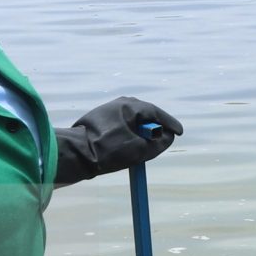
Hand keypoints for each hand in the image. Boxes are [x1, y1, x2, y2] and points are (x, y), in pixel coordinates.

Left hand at [54, 96, 181, 185]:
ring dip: (139, 130)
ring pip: (130, 119)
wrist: (76, 153)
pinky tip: (127, 143)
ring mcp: (106, 110)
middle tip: (163, 138)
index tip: (179, 133)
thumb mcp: (140, 150)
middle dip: (154, 126)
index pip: (156, 113)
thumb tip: (167, 136)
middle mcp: (119, 103)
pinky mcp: (97, 119)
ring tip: (145, 144)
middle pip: (143, 114)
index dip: (169, 124)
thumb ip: (159, 143)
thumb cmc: (110, 150)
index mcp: (130, 105)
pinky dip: (128, 132)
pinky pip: (119, 124)